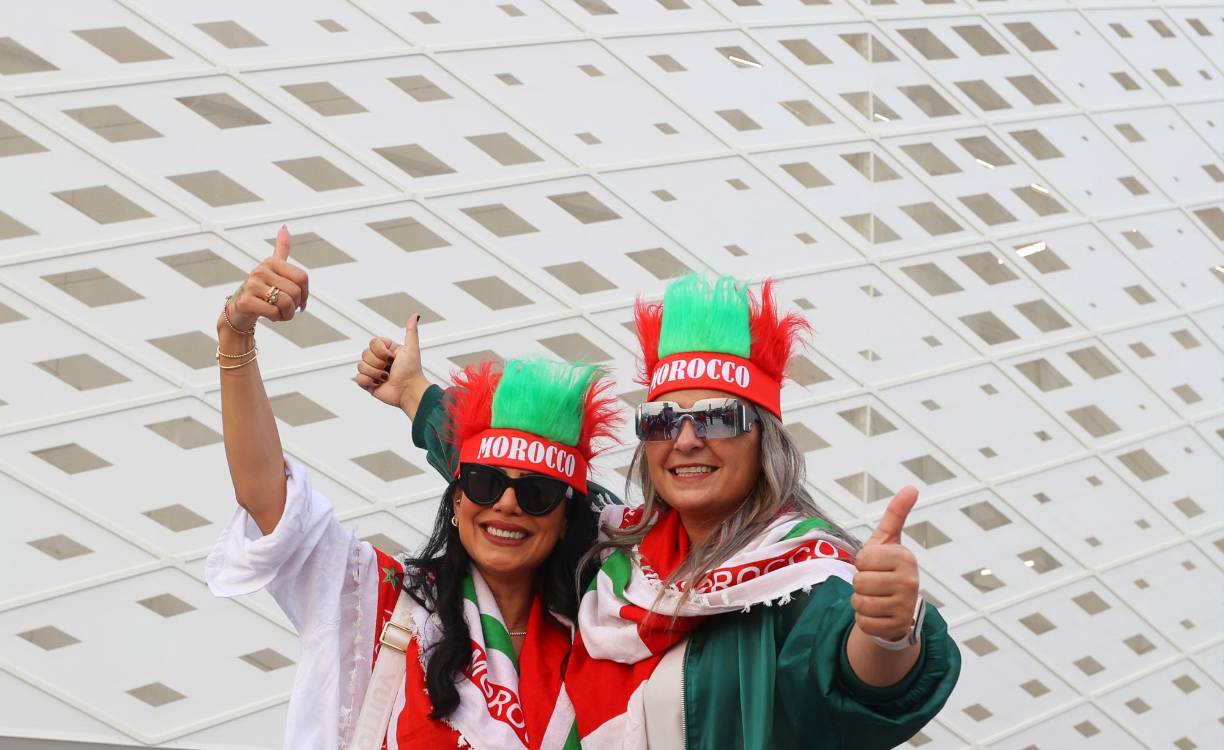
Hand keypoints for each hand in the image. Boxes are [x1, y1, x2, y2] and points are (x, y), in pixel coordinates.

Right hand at [222, 226, 308, 330]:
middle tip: (285, 308)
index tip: (298, 299)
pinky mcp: (245, 301)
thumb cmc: (261, 290)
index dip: (305, 293)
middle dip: (295, 306)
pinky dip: (276, 318)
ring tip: (278, 312)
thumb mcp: (273, 269)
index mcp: (271, 262)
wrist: (239, 310)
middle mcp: (260, 270)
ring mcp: (251, 285)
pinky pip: (274, 313)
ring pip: (286, 303)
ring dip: (286, 314)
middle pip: (295, 292)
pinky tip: (268, 315)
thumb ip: (281, 250)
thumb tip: (284, 227)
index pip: (302, 278)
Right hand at [355, 314, 427, 410]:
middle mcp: (378, 360)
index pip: (372, 343)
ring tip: (386, 378)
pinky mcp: (368, 383)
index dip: (380, 351)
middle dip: (378, 363)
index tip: (392, 357)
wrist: (409, 391)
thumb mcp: (411, 348)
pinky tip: (379, 384)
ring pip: (361, 365)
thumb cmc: (412, 371)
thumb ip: (411, 332)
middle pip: (364, 353)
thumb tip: (415, 315)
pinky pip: (358, 378)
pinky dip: (368, 381)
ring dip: (375, 373)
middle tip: (390, 369)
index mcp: (386, 350)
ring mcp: (372, 371)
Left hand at [851, 486, 920, 643]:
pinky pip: (864, 622)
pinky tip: (878, 613)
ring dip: (860, 601)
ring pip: (860, 602)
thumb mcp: (888, 540)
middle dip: (860, 583)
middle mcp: (909, 582)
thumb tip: (911, 488)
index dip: (862, 563)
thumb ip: (896, 514)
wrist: (899, 607)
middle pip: (859, 581)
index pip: (862, 559)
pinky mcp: (897, 627)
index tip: (875, 565)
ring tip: (875, 597)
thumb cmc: (888, 569)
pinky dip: (865, 619)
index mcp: (905, 557)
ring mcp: (905, 606)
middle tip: (874, 583)